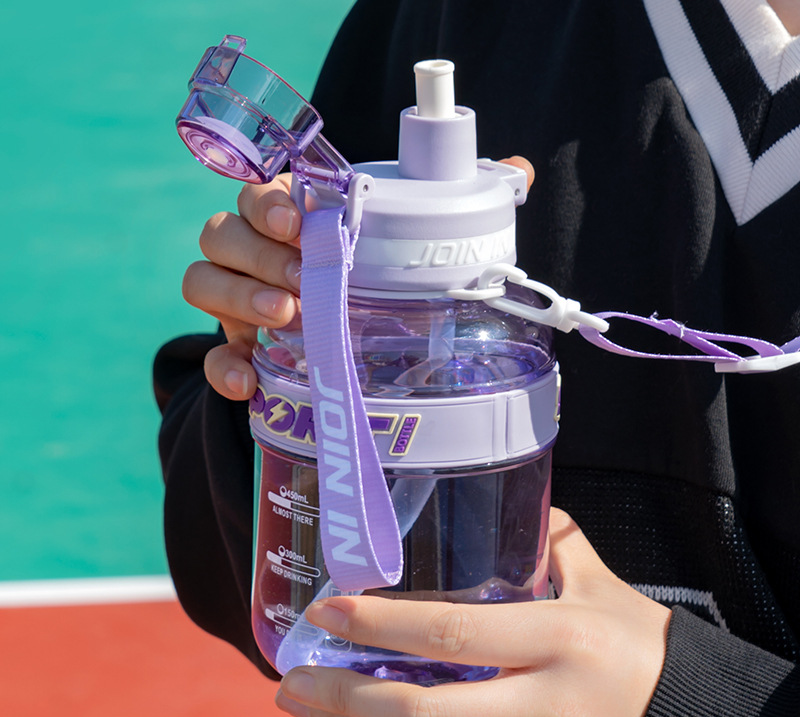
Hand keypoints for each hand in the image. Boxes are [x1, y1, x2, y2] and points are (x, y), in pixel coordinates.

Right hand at [182, 157, 534, 400]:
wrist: (357, 356)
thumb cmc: (382, 286)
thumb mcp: (416, 250)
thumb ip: (457, 208)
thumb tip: (523, 169)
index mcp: (294, 221)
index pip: (259, 192)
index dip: (268, 201)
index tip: (299, 222)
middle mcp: (257, 256)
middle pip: (221, 232)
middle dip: (257, 253)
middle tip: (301, 281)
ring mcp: (241, 303)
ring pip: (201, 280)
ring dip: (237, 297)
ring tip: (286, 317)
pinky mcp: (238, 353)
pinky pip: (212, 355)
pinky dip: (222, 367)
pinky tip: (251, 384)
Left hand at [276, 508, 669, 716]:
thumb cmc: (646, 656)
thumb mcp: (604, 590)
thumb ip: (553, 544)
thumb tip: (514, 505)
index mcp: (559, 642)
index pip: (455, 635)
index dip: (384, 624)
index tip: (330, 607)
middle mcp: (533, 704)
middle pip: (422, 714)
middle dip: (345, 697)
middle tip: (290, 674)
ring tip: (299, 697)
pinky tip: (355, 709)